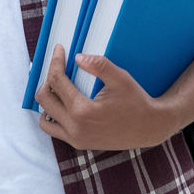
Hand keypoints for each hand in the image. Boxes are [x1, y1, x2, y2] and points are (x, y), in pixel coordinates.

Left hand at [34, 44, 176, 150]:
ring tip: (59, 86)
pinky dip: (53, 116)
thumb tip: (77, 58)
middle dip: (48, 78)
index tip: (60, 49)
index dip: (55, 61)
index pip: (56, 81)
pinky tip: (65, 102)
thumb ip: (98, 65)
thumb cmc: (136, 101)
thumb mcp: (120, 78)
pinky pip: (55, 130)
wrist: (149, 128)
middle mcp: (74, 128)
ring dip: (48, 100)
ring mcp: (75, 139)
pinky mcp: (79, 144)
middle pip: (44, 98)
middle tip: (59, 67)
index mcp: (82, 111)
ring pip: (44, 119)